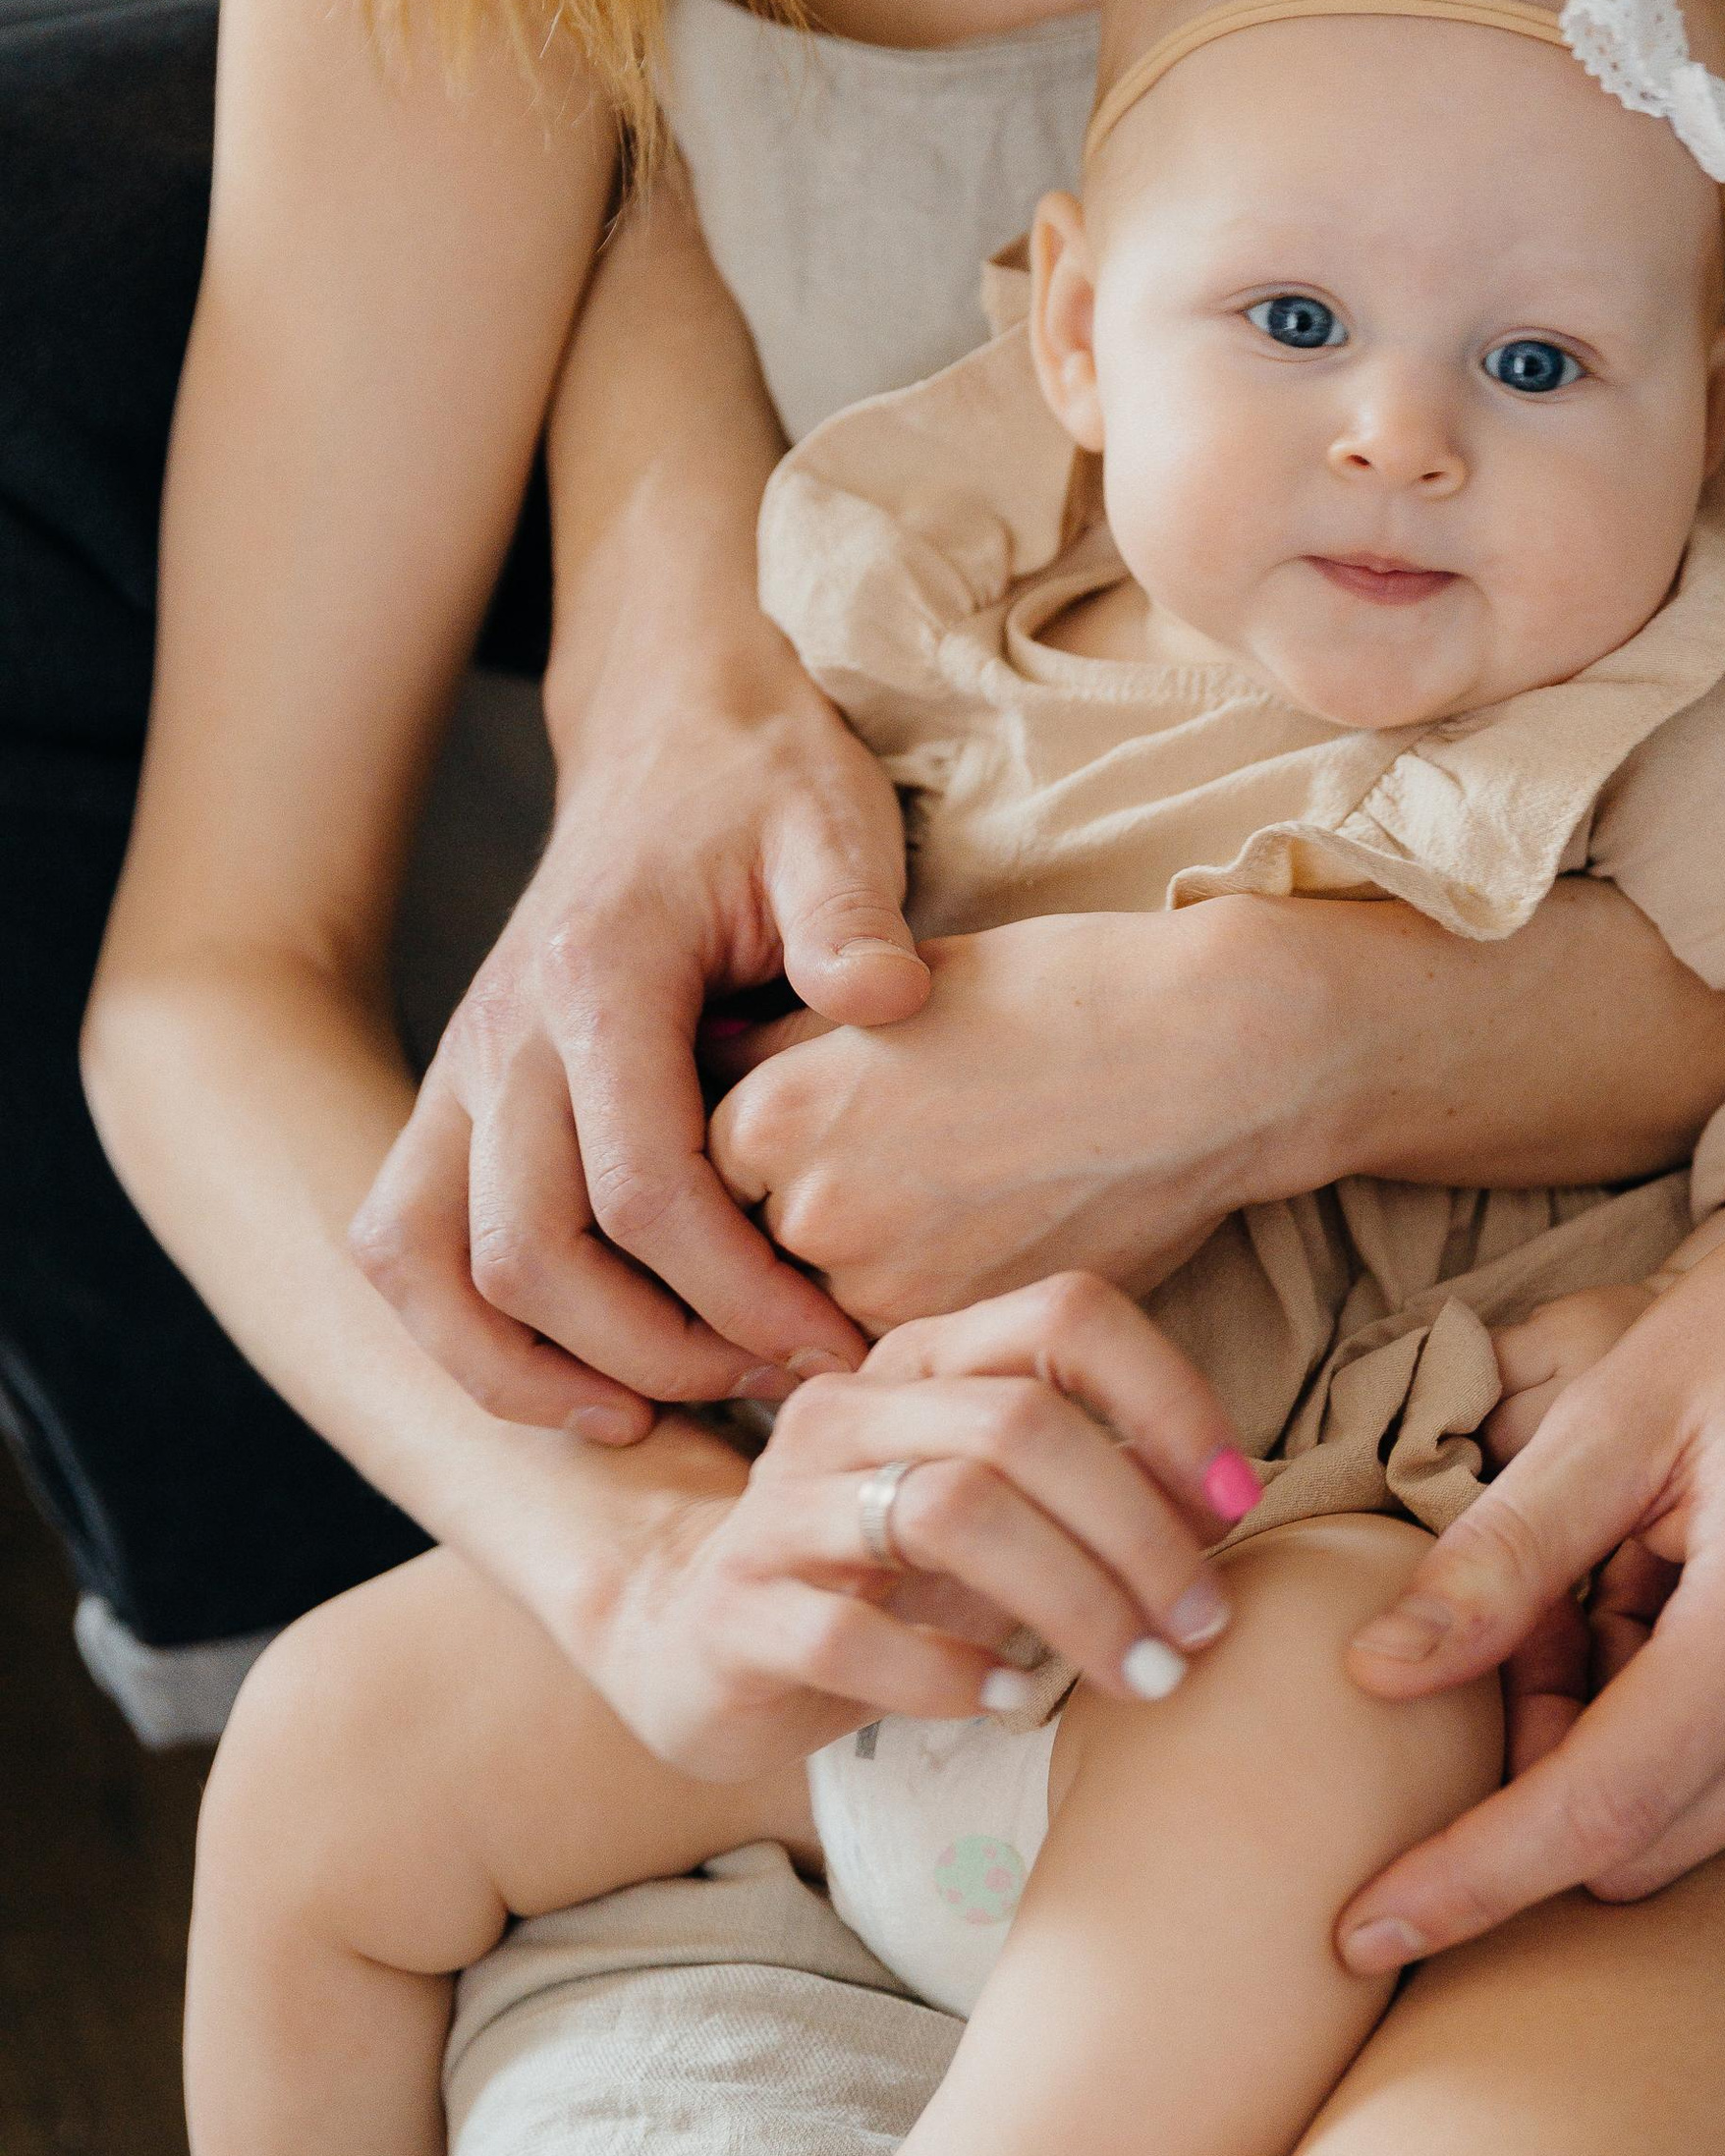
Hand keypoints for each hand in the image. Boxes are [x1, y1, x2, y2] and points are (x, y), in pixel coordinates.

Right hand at [352, 678, 930, 1437]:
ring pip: (428, 1269)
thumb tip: (884, 1000)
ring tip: (666, 1420)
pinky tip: (591, 1386)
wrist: (672, 736)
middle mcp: (500, 1038)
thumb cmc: (766, 789)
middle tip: (782, 1385)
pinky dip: (476, 1341)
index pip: (639, 1188)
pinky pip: (408, 1252)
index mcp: (595, 979)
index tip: (837, 1343)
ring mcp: (459, 1077)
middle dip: (657, 1354)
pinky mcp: (451, 1109)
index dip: (737, 1292)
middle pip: (527, 1256)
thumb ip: (853, 911)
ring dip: (536, 1372)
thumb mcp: (834, 821)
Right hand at [579, 1274, 1263, 1778]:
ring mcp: (780, 1507)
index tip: (1236, 1502)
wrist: (701, 1652)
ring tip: (1138, 1678)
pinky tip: (1009, 1703)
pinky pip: (852, 1635)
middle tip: (1199, 1632)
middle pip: (1020, 1425)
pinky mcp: (738, 1613)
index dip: (1168, 1399)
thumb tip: (1227, 1503)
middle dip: (1136, 1534)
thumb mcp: (999, 1517)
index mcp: (925, 1361)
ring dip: (1073, 1604)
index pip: (1065, 1316)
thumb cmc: (885, 1582)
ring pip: (950, 1513)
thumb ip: (1098, 1491)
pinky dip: (951, 1674)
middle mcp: (848, 1410)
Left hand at [707, 905, 1301, 1329]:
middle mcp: (806, 1210)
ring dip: (856, 1281)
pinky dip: (925, 1309)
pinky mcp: (968, 1338)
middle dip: (794, 1229)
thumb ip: (780, 1051)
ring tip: (947, 1209)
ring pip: (822, 1309)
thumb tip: (705, 1087)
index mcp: (771, 1110)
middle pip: (748, 1251)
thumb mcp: (890, 994)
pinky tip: (987, 1243)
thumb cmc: (1058, 998)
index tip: (810, 1144)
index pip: (696, 1173)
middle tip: (888, 1181)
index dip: (753, 1162)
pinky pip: (903, 1343)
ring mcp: (886, 1288)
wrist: (1208, 1056)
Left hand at [1332, 1155, 1724, 1966]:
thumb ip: (1499, 1554)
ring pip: (1709, 1818)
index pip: (1602, 1807)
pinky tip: (1721, 1602)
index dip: (1472, 1877)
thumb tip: (1375, 1678)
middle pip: (1649, 1836)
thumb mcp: (1621, 1400)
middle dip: (1546, 1767)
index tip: (1361, 1933)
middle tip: (1536, 1621)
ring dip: (1633, 1742)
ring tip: (1643, 1578)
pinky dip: (1713, 1727)